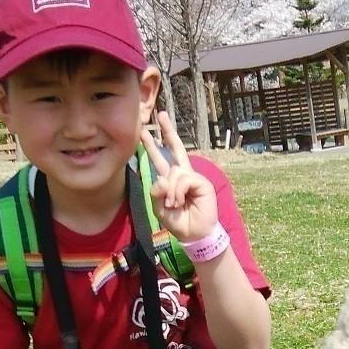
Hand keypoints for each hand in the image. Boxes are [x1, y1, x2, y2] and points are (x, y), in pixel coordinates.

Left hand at [142, 110, 218, 244]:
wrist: (194, 234)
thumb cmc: (178, 221)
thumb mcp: (159, 206)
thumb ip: (157, 191)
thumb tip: (163, 178)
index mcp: (171, 179)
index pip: (161, 159)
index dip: (153, 146)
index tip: (146, 132)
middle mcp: (183, 174)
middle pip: (175, 148)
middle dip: (167, 131)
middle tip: (160, 114)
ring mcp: (193, 177)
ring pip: (174, 172)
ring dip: (170, 191)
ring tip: (174, 204)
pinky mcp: (202, 183)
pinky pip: (184, 180)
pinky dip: (178, 192)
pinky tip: (180, 202)